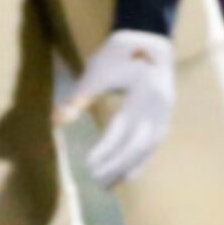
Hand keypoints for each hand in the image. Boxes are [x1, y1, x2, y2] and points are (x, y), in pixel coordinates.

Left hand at [54, 30, 175, 187]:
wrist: (151, 39)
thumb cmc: (119, 54)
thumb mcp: (97, 70)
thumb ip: (79, 96)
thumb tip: (58, 121)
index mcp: (142, 92)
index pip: (123, 129)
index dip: (107, 149)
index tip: (87, 164)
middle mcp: (158, 106)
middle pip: (139, 144)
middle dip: (117, 165)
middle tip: (95, 180)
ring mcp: (165, 113)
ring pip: (149, 148)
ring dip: (129, 168)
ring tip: (109, 184)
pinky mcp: (165, 117)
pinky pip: (154, 145)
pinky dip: (141, 162)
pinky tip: (127, 175)